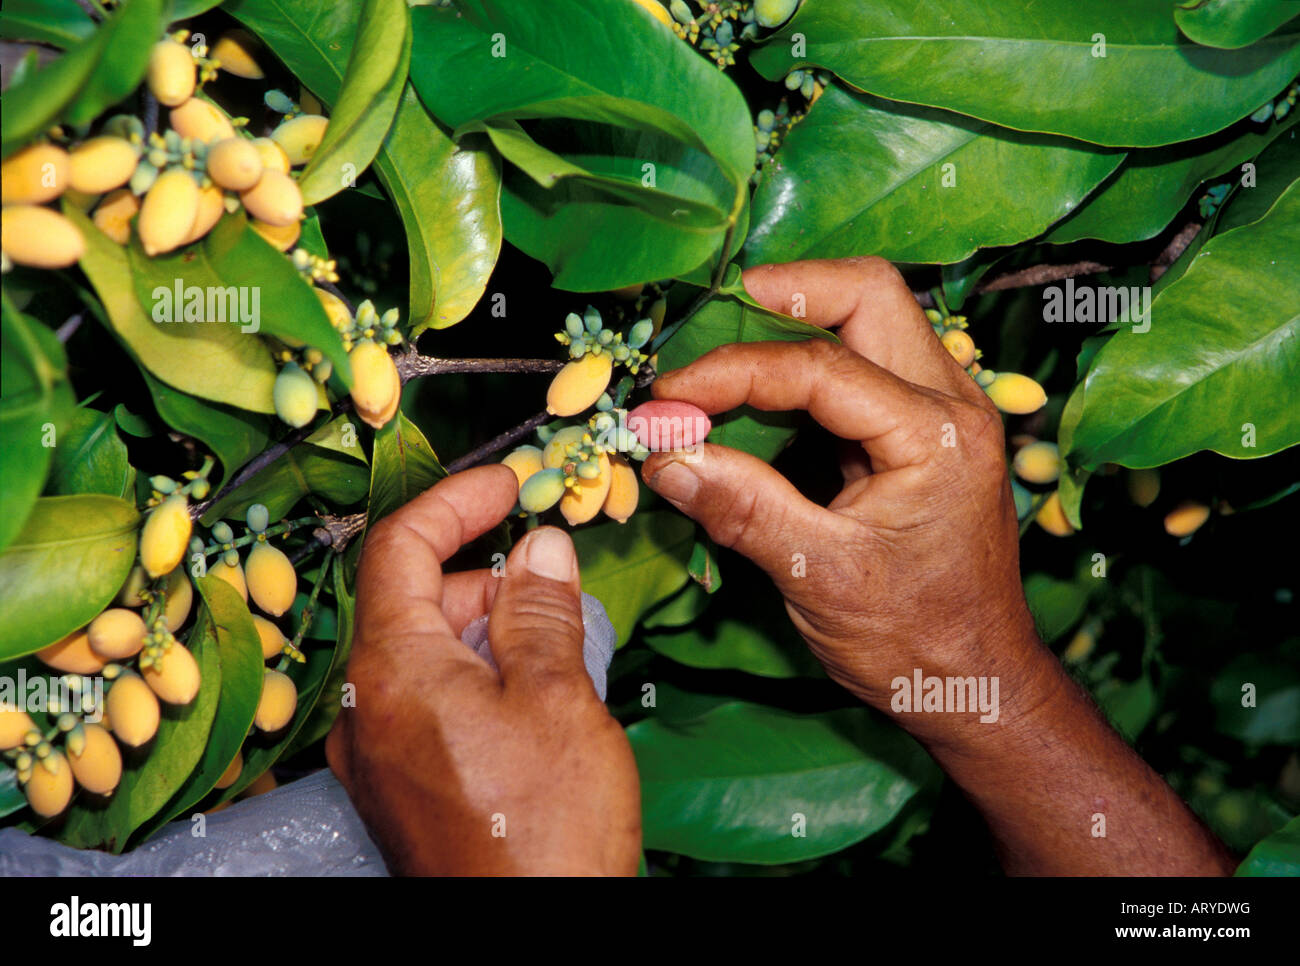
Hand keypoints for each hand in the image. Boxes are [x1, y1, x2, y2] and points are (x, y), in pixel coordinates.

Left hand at [326, 466, 640, 875]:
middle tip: (554, 579)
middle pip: (412, 600)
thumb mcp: (556, 697)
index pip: (398, 546)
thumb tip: (539, 550)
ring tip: (557, 646)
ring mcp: (377, 754)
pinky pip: (427, 703)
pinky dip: (474, 677)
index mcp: (390, 670)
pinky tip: (531, 698)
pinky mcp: (401, 788)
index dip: (455, 502)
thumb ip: (540, 611)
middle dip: (483, 576)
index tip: (507, 486)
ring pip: (423, 654)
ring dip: (485, 630)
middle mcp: (366, 708)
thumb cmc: (543, 829)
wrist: (530, 939)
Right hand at [643, 257, 1045, 745]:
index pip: (818, 367)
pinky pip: (865, 360)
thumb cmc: (914, 642)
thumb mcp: (821, 579)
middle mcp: (954, 402)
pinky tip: (760, 395)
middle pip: (867, 293)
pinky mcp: (926, 427)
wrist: (978, 683)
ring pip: (870, 315)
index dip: (729, 373)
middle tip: (705, 328)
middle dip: (779, 294)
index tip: (665, 400)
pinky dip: (807, 361)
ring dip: (794, 319)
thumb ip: (743, 508)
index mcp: (937, 436)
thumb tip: (666, 455)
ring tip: (723, 353)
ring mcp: (946, 409)